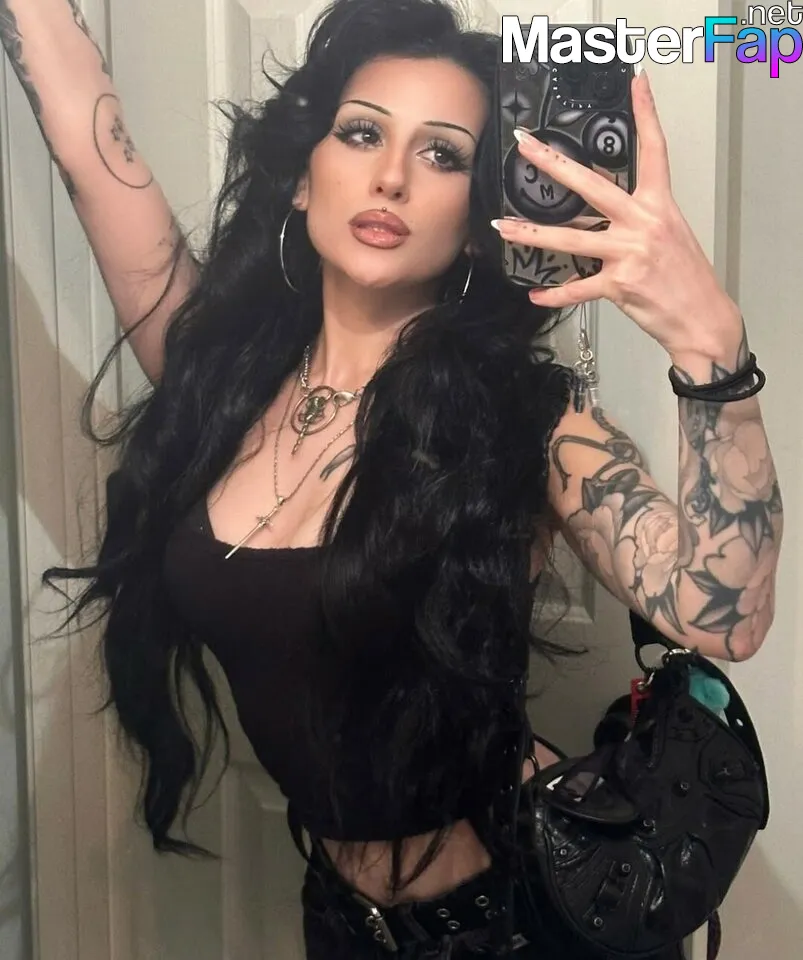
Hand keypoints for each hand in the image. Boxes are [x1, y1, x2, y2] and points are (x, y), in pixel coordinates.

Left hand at [491, 72, 742, 362]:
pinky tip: (536, 295)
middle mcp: (643, 223)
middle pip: (591, 186)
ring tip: (503, 226)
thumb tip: (599, 218)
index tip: (637, 84)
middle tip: (526, 146)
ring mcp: (629, 253)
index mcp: (659, 205)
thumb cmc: (686, 278)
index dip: (646, 114)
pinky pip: (577, 289)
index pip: (654, 151)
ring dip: (532, 233)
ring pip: (570, 239)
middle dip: (553, 164)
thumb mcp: (668, 236)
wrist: (701, 317)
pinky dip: (555, 295)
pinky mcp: (618, 284)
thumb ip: (635, 220)